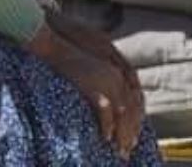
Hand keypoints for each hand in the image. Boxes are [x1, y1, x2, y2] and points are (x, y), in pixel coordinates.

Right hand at [27, 15, 145, 154]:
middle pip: (132, 108)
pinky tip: (105, 137)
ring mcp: (107, 81)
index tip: (135, 133)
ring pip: (123, 113)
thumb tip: (107, 96)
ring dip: (123, 133)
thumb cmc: (69, 53)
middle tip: (129, 147)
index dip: (137, 117)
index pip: (135, 97)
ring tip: (120, 148)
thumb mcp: (92, 62)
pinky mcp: (94, 86)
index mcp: (117, 69)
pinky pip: (105, 111)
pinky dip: (108, 126)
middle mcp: (117, 75)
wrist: (54, 43)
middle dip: (132, 129)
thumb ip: (103, 75)